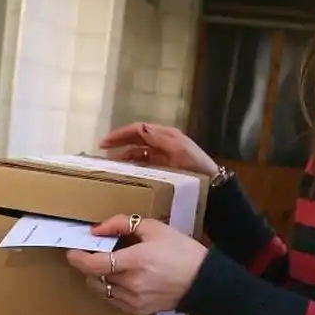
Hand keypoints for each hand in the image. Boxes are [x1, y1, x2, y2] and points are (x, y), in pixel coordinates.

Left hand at [66, 215, 207, 314]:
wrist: (203, 281)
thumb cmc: (181, 251)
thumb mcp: (154, 228)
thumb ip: (122, 224)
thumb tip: (97, 229)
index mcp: (135, 261)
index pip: (94, 264)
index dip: (78, 258)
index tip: (72, 251)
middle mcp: (131, 284)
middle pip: (94, 277)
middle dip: (88, 265)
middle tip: (91, 253)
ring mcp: (133, 300)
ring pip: (101, 290)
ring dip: (97, 277)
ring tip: (106, 266)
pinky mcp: (138, 310)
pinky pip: (112, 300)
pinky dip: (109, 289)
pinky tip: (118, 279)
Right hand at [100, 122, 217, 178]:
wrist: (212, 186)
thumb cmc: (197, 166)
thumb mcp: (179, 150)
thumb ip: (159, 138)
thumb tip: (139, 128)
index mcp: (166, 135)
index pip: (139, 129)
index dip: (120, 134)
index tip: (104, 143)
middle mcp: (163, 143)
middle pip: (136, 139)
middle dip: (119, 143)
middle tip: (102, 151)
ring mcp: (163, 156)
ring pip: (139, 152)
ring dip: (124, 156)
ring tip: (111, 165)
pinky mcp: (164, 168)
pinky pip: (144, 164)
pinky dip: (133, 166)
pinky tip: (126, 173)